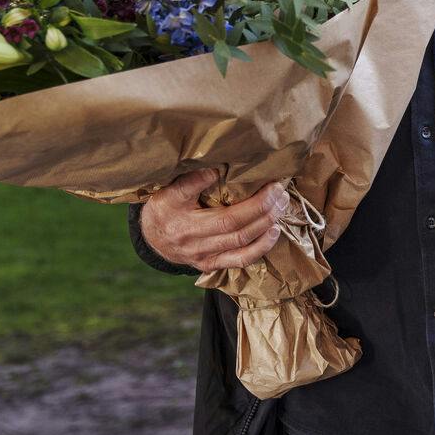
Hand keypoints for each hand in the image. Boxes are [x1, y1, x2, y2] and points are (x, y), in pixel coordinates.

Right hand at [140, 169, 290, 271]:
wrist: (153, 241)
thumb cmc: (164, 209)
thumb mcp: (168, 190)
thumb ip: (190, 181)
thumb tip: (217, 169)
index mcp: (177, 212)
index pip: (203, 198)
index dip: (227, 187)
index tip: (257, 176)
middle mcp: (191, 237)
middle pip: (232, 223)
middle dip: (261, 206)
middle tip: (279, 189)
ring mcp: (203, 254)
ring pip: (240, 241)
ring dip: (266, 222)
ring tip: (281, 204)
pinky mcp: (212, 265)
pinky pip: (240, 259)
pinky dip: (261, 247)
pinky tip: (274, 231)